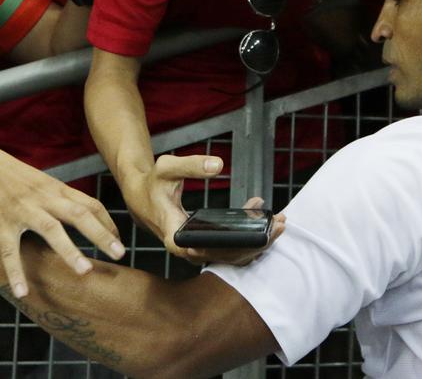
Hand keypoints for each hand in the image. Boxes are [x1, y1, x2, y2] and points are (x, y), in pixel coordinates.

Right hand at [0, 141, 122, 297]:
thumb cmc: (8, 174)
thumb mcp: (39, 181)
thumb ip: (59, 197)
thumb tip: (79, 211)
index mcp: (56, 189)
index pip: (90, 205)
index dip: (107, 223)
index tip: (118, 241)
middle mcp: (44, 198)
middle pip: (80, 215)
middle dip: (101, 235)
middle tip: (120, 254)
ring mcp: (23, 210)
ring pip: (51, 230)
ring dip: (70, 251)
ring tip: (85, 271)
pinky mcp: (1, 221)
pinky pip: (10, 250)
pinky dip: (17, 271)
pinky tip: (23, 291)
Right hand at [124, 153, 273, 264]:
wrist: (141, 196)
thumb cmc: (153, 183)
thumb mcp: (167, 167)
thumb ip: (191, 165)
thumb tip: (218, 166)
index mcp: (176, 236)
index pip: (209, 250)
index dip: (236, 246)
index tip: (259, 234)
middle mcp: (187, 250)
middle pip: (226, 256)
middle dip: (257, 242)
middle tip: (280, 224)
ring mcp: (196, 251)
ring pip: (230, 255)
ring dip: (257, 242)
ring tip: (279, 223)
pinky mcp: (203, 247)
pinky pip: (228, 249)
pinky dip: (247, 238)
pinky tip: (262, 221)